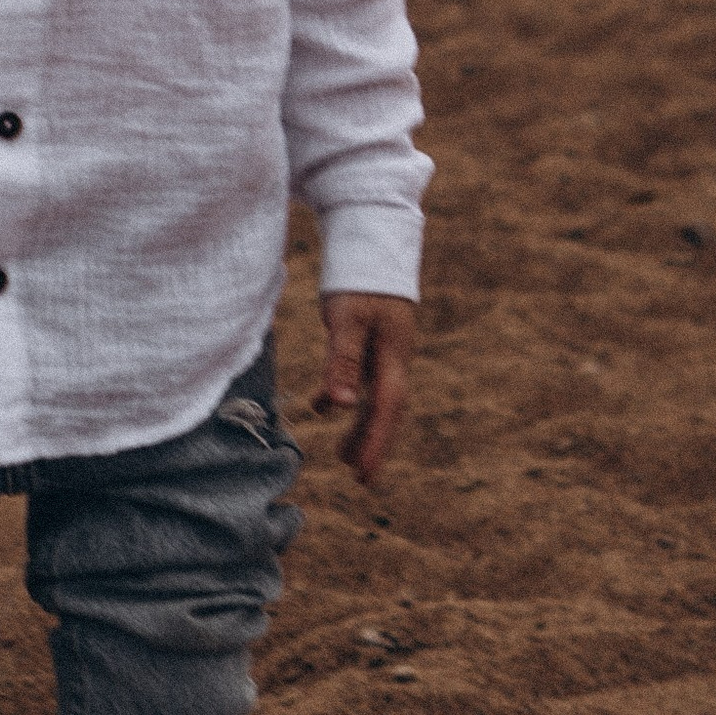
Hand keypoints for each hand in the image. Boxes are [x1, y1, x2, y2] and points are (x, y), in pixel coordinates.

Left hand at [312, 291, 416, 484]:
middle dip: (374, 443)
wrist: (371, 235)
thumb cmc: (360, 278)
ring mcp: (383, 348)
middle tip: (360, 479)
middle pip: (386, 409)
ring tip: (343, 457)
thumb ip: (344, 361)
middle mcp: (393, 356)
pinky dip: (343, 395)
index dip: (376, 443)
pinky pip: (360, 378)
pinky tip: (323, 408)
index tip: (363, 475)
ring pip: (374, 397)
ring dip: (361, 426)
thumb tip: (343, 408)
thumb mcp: (348, 318)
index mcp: (393, 355)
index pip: (387, 408)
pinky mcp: (369, 338)